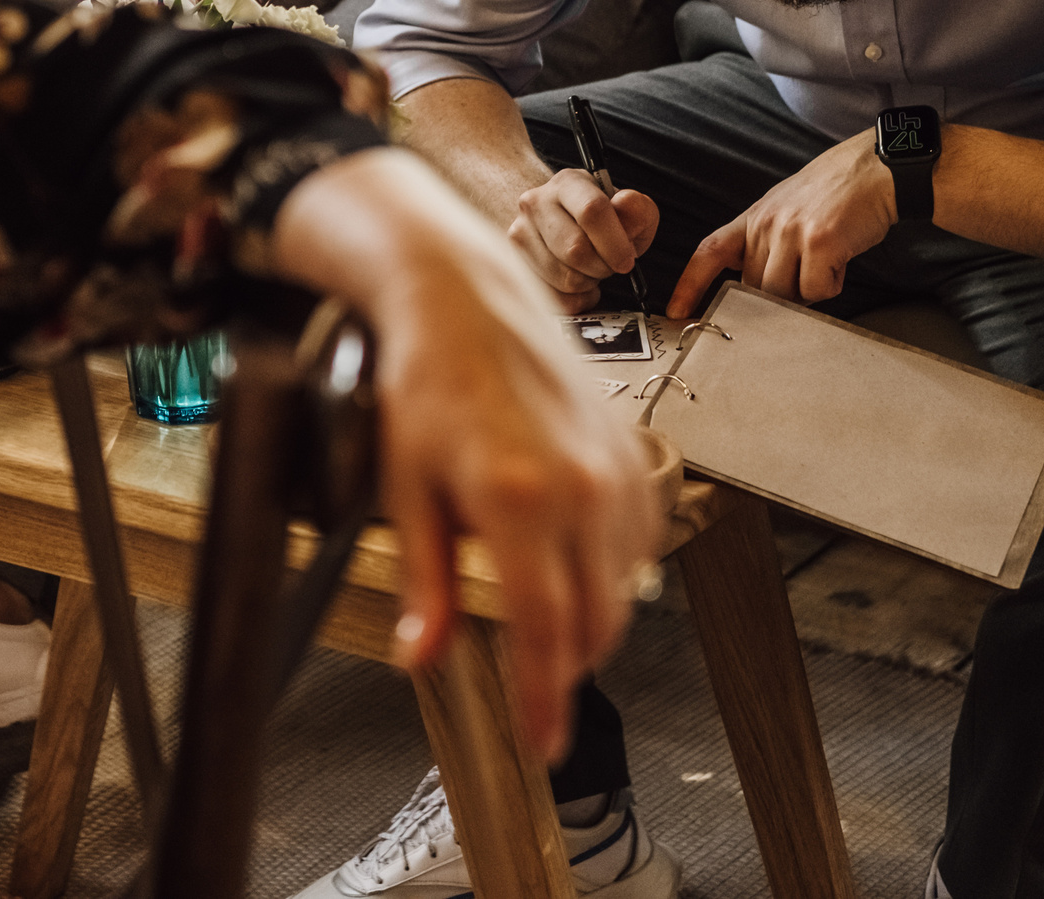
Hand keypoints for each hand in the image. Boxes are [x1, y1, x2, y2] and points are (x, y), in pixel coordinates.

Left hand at [273, 148, 673, 759]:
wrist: (469, 297)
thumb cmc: (429, 379)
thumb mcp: (405, 486)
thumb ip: (425, 581)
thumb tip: (423, 655)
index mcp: (520, 500)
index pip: (547, 633)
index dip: (547, 701)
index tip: (543, 745)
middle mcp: (583, 487)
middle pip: (596, 623)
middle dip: (567, 667)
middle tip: (533, 689)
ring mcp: (618, 468)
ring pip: (623, 587)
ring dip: (588, 617)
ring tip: (539, 612)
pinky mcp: (635, 452)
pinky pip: (638, 541)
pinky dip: (609, 567)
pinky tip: (567, 557)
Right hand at [507, 168, 660, 311]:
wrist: (566, 224)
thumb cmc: (602, 220)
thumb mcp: (631, 209)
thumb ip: (637, 209)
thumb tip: (625, 205)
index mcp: (568, 183)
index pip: (591, 211)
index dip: (614, 242)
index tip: (627, 260)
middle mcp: (536, 203)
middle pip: (576, 249)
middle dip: (603, 266)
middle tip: (611, 264)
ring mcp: (519, 234)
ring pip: (565, 278)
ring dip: (589, 282)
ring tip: (592, 268)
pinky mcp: (515, 266)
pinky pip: (554, 299)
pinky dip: (577, 299)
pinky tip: (580, 284)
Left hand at [667, 128, 897, 316]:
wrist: (877, 169)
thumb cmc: (835, 193)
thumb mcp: (785, 208)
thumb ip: (765, 242)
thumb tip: (755, 288)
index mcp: (753, 218)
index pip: (709, 252)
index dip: (689, 285)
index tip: (675, 311)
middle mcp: (766, 224)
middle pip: (752, 288)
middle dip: (775, 297)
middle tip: (804, 278)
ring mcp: (791, 233)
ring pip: (782, 295)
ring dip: (806, 290)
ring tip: (826, 261)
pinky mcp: (820, 243)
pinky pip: (816, 290)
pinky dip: (831, 284)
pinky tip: (841, 258)